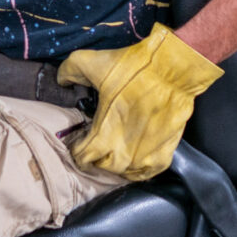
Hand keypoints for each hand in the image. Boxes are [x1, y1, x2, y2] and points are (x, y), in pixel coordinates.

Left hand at [57, 27, 222, 179]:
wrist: (173, 70)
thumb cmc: (134, 68)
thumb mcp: (92, 62)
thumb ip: (69, 71)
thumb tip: (62, 81)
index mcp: (103, 136)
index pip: (81, 157)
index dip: (77, 147)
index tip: (79, 138)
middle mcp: (123, 153)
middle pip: (101, 167)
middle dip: (95, 156)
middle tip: (96, 141)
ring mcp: (145, 157)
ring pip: (123, 173)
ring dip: (116, 163)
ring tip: (114, 149)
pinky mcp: (164, 154)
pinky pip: (146, 174)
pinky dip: (137, 170)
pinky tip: (134, 159)